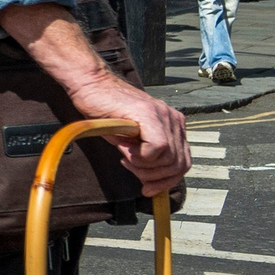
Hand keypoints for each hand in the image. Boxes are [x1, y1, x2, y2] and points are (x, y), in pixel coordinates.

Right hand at [65, 69, 190, 196]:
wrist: (91, 86)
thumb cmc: (107, 112)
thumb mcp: (132, 142)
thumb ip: (148, 158)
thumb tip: (153, 183)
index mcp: (173, 125)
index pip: (183, 163)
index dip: (166, 182)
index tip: (148, 188)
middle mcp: (173, 119)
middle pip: (179, 165)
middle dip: (155, 178)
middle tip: (131, 168)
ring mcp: (164, 115)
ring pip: (169, 160)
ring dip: (144, 166)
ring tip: (125, 155)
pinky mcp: (150, 114)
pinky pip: (157, 148)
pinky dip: (140, 156)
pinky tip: (125, 147)